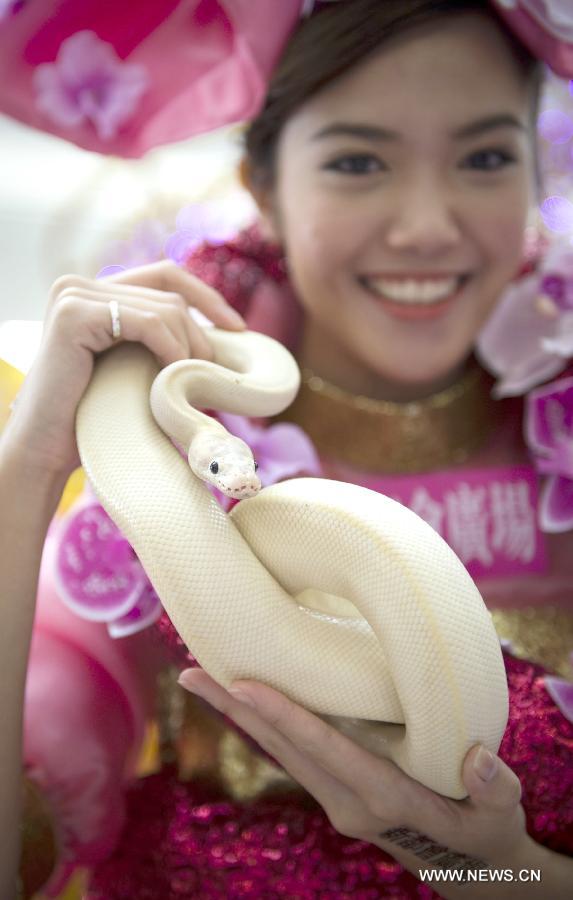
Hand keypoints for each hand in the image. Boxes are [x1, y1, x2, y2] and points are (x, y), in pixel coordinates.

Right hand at [4, 260, 244, 478]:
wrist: (46, 449)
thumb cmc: (93, 419)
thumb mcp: (133, 369)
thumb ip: (157, 342)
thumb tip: (222, 332)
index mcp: (94, 293)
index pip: (164, 274)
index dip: (206, 296)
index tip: (237, 328)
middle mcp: (80, 285)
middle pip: (169, 293)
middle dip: (200, 333)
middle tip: (213, 372)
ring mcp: (74, 295)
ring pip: (164, 308)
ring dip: (187, 347)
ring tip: (188, 383)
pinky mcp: (74, 314)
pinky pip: (147, 322)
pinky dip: (171, 348)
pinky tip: (174, 375)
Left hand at [178, 669, 528, 879]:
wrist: (467, 862)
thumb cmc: (486, 828)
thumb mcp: (500, 813)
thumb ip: (492, 788)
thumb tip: (476, 759)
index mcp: (383, 799)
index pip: (325, 750)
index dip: (285, 716)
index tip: (243, 685)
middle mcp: (347, 802)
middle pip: (284, 749)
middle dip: (237, 711)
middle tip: (191, 673)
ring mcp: (335, 800)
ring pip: (279, 752)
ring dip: (239, 716)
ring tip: (200, 679)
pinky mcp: (334, 793)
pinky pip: (290, 754)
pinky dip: (263, 725)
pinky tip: (241, 701)